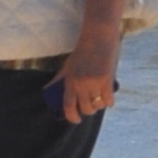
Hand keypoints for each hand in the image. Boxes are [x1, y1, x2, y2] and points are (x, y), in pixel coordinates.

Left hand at [60, 0, 126, 120]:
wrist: (99, 37)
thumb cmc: (82, 51)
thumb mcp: (69, 65)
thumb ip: (60, 79)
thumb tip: (48, 90)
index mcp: (70, 81)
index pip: (68, 106)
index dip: (72, 117)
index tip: (76, 119)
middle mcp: (81, 84)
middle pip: (86, 109)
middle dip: (88, 110)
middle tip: (90, 105)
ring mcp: (95, 83)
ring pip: (98, 105)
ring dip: (99, 105)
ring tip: (99, 98)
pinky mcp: (107, 80)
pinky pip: (108, 101)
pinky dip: (108, 102)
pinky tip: (108, 98)